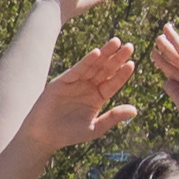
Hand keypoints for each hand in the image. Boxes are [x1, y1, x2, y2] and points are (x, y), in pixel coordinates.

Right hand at [22, 33, 140, 154]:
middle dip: (117, 58)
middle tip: (129, 46)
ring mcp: (75, 83)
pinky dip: (86, 61)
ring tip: (116, 42)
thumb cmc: (69, 135)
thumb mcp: (95, 128)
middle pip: (105, 70)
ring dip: (104, 53)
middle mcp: (87, 87)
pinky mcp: (62, 81)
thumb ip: (113, 118)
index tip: (132, 64)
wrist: (44, 136)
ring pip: (93, 65)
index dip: (122, 74)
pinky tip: (97, 53)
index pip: (113, 83)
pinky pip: (77, 70)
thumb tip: (135, 110)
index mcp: (97, 98)